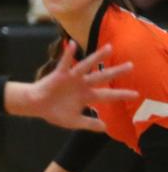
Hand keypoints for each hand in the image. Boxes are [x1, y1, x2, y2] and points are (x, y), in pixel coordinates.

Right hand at [16, 41, 137, 131]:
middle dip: (116, 71)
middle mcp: (82, 84)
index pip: (107, 94)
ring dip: (97, 57)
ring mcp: (71, 78)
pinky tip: (73, 44)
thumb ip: (89, 124)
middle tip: (130, 65)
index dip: (120, 94)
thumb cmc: (54, 112)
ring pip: (87, 66)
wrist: (36, 106)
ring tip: (109, 48)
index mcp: (86, 96)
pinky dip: (68, 53)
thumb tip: (106, 127)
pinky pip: (65, 62)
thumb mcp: (73, 121)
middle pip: (102, 76)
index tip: (135, 94)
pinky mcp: (59, 74)